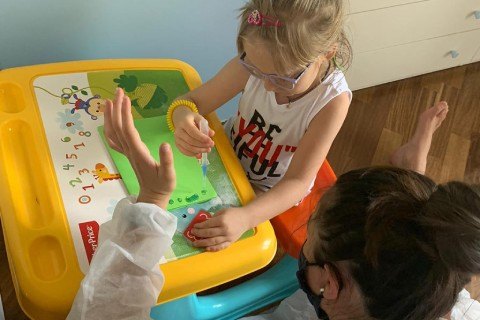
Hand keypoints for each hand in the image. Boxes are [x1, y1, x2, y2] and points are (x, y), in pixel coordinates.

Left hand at [104, 88, 175, 208]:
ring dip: (110, 116)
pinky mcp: (128, 154)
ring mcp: (127, 152)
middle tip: (119, 91)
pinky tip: (110, 121)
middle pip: (118, 126)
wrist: (152, 197)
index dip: (125, 113)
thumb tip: (166, 144)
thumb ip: (167, 160)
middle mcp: (129, 150)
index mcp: (138, 152)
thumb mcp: (169, 174)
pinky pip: (114, 139)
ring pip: (113, 132)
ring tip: (110, 100)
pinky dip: (110, 128)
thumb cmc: (163, 185)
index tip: (126, 98)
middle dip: (117, 107)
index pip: (128, 129)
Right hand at [172, 106, 214, 156]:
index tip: (210, 141)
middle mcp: (178, 131)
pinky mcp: (177, 144)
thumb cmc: (192, 119)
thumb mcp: (200, 119)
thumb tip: (212, 134)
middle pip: (190, 141)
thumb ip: (206, 126)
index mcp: (184, 122)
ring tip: (207, 150)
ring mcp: (177, 139)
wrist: (181, 120)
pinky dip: (193, 154)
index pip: (192, 132)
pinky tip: (200, 154)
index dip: (202, 138)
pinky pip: (185, 151)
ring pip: (188, 148)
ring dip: (199, 151)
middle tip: (211, 146)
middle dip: (202, 145)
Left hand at [191, 207, 250, 250]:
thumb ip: (214, 217)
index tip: (194, 227)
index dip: (200, 226)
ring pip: (213, 241)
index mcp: (222, 220)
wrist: (246, 219)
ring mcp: (228, 237)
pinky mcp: (231, 242)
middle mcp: (224, 230)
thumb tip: (204, 223)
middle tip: (192, 234)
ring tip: (195, 243)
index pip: (208, 224)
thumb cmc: (234, 213)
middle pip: (209, 234)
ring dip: (203, 243)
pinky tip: (206, 248)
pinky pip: (221, 247)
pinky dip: (213, 248)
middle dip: (199, 234)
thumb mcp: (223, 211)